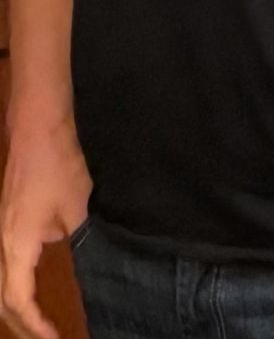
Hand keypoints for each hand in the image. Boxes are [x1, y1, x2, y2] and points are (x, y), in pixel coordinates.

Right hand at [0, 116, 89, 338]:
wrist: (37, 132)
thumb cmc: (57, 167)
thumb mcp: (77, 210)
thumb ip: (78, 241)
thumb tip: (88, 262)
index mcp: (16, 246)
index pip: (18, 299)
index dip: (35, 324)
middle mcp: (1, 245)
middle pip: (3, 299)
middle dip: (23, 324)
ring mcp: (1, 235)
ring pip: (1, 285)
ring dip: (18, 309)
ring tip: (39, 326)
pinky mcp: (7, 225)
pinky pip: (6, 268)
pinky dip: (17, 288)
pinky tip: (33, 292)